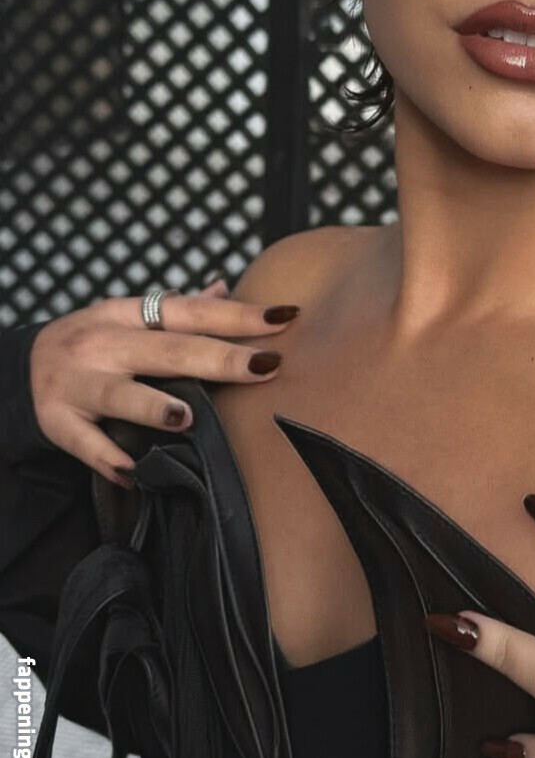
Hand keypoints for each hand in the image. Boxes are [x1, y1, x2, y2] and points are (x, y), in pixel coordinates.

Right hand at [28, 279, 301, 490]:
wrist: (23, 365)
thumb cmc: (98, 342)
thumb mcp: (131, 317)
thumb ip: (180, 309)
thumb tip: (227, 287)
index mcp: (129, 315)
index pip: (191, 312)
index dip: (238, 315)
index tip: (285, 317)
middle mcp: (104, 344)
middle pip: (167, 351)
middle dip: (217, 359)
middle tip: (265, 366)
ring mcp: (78, 383)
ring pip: (119, 395)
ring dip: (153, 405)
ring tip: (187, 417)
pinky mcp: (56, 421)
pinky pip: (85, 443)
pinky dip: (108, 457)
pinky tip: (134, 470)